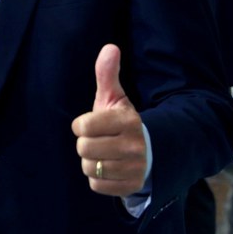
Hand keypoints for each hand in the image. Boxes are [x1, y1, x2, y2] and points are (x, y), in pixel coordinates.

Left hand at [71, 44, 146, 196]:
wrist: (151, 150)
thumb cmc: (122, 121)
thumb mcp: (115, 97)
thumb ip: (107, 74)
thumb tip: (110, 47)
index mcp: (126, 121)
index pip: (83, 126)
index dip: (81, 125)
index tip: (90, 124)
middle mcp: (133, 146)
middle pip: (84, 148)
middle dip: (85, 143)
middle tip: (98, 140)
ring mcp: (134, 168)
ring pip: (90, 168)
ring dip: (91, 161)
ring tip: (104, 153)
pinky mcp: (131, 186)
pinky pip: (97, 185)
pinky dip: (98, 178)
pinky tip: (108, 168)